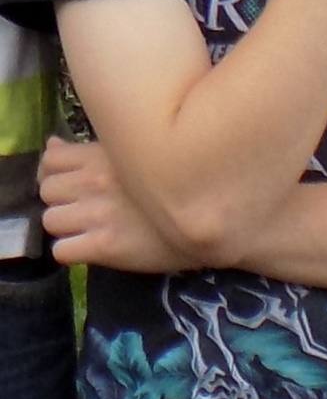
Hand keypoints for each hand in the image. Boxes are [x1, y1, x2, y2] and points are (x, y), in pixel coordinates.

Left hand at [40, 134, 181, 271]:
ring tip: (84, 230)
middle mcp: (94, 182)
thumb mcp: (134, 156)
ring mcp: (97, 214)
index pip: (50, 160)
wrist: (207, 221)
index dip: (52, 174)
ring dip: (64, 227)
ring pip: (50, 221)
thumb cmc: (176, 185)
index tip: (67, 185)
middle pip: (47, 191)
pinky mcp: (104, 246)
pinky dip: (70, 252)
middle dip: (60, 201)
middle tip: (80, 209)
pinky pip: (61, 251)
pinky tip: (88, 250)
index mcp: (102, 156)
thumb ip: (92, 152)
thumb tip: (52, 145)